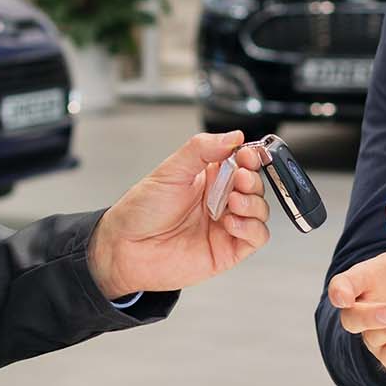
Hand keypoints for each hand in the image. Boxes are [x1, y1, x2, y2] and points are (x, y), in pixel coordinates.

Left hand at [88, 131, 273, 299]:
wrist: (125, 248)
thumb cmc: (140, 212)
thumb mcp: (170, 171)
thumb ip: (201, 149)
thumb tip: (232, 136)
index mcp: (208, 177)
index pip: (242, 161)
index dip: (249, 156)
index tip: (247, 154)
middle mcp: (219, 200)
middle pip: (255, 184)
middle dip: (252, 179)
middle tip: (240, 178)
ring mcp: (225, 225)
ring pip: (261, 210)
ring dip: (254, 202)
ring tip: (233, 201)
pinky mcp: (228, 249)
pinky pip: (256, 237)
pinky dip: (252, 227)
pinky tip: (232, 222)